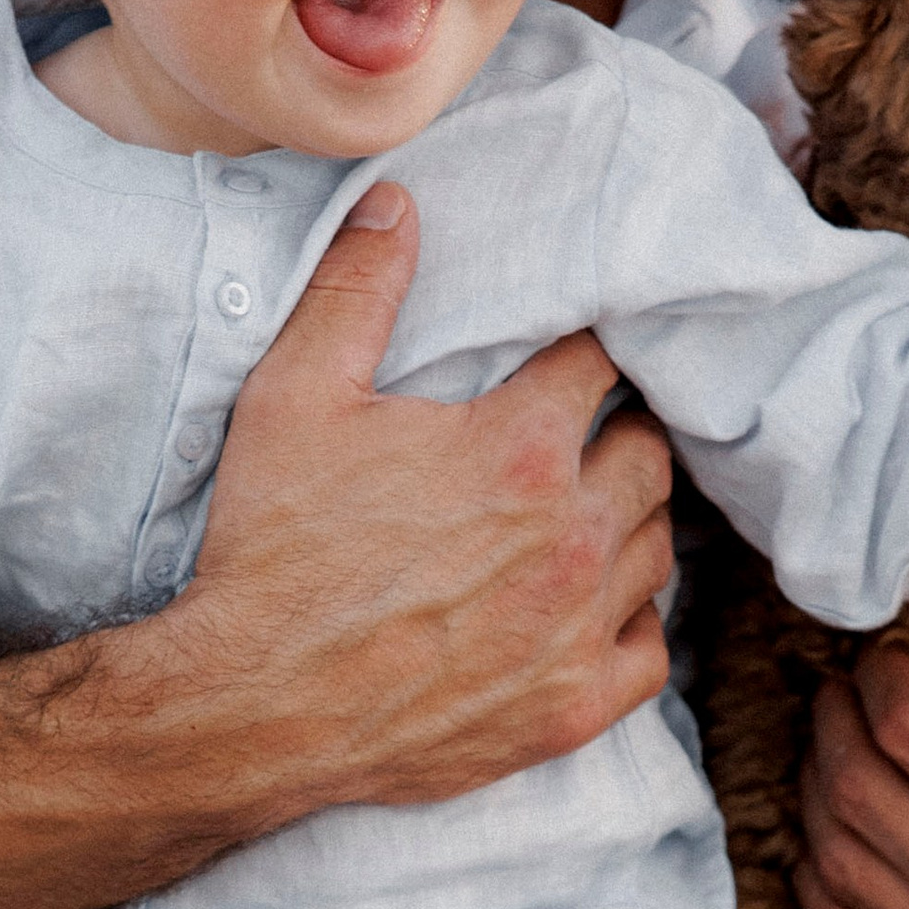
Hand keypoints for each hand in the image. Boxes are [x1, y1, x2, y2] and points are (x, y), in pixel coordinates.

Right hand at [176, 181, 678, 813]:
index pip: (596, 365)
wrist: (250, 707)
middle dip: (615, 433)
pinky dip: (631, 622)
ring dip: (629, 521)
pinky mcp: (573, 708)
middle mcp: (570, 536)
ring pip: (658, 547)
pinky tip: (590, 606)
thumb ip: (355, 290)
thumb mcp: (293, 399)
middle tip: (572, 436)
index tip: (557, 361)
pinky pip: (650, 650)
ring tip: (583, 512)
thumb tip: (397, 201)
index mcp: (519, 448)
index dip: (576, 355)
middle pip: (647, 453)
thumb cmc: (271, 550)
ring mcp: (578, 628)